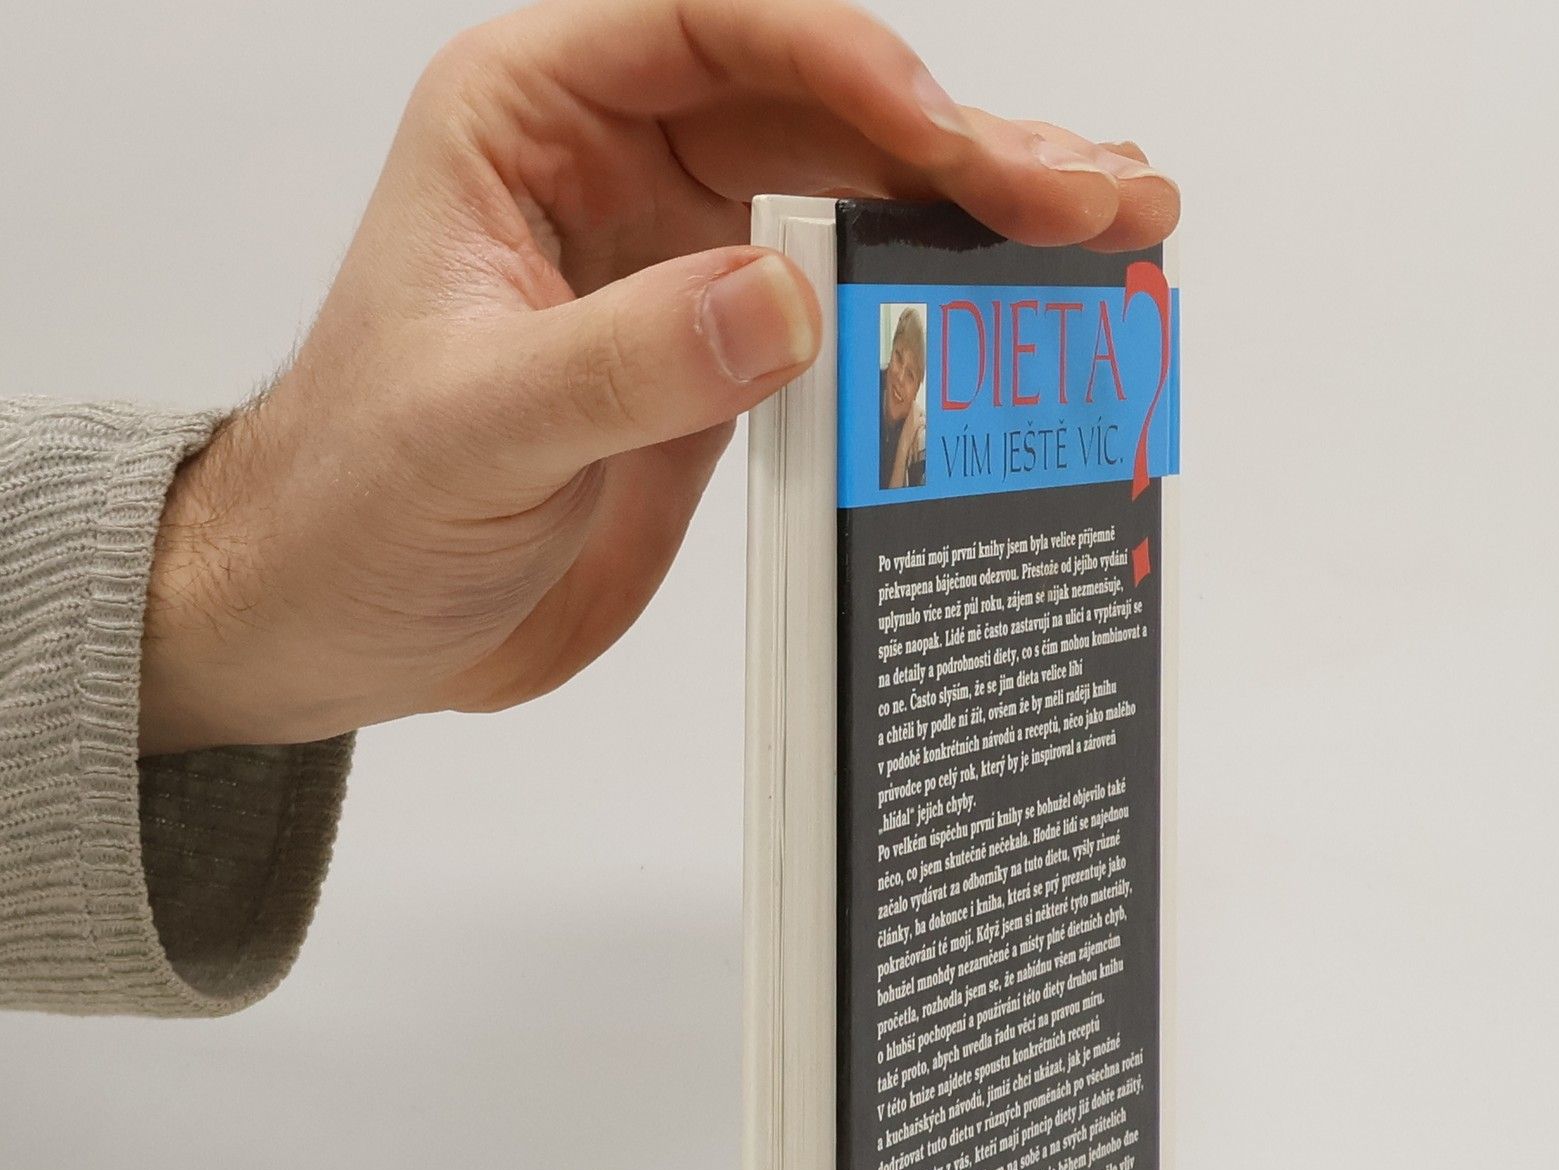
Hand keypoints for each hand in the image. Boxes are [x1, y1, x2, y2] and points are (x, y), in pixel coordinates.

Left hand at [140, 0, 1178, 753]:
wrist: (342, 619)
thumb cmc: (354, 504)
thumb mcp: (475, 429)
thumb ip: (627, 361)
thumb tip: (785, 301)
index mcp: (534, 118)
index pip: (715, 28)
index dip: (851, 68)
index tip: (949, 144)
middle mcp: (623, 168)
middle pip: (826, 111)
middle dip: (967, 149)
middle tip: (1093, 195)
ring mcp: (685, 264)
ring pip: (862, 202)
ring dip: (985, 219)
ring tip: (1114, 229)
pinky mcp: (724, 362)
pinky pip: (854, 312)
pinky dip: (945, 315)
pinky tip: (1029, 316)